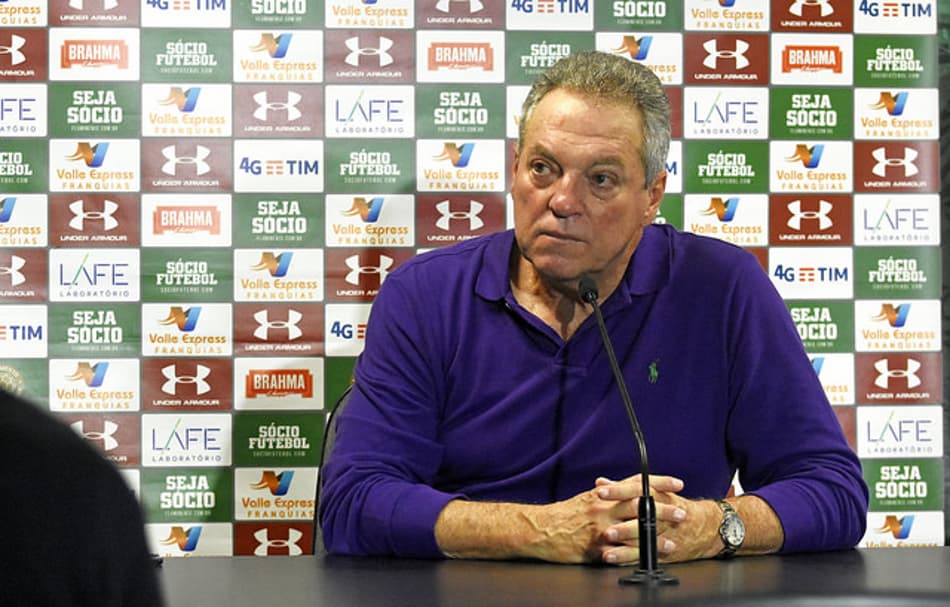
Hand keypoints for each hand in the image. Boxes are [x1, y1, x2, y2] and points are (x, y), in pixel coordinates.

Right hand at [511, 473, 681, 563]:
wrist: (539, 529)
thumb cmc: (562, 515)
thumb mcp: (584, 499)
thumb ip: (604, 495)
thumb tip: (618, 488)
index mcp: (602, 495)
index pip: (635, 484)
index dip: (658, 483)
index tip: (677, 484)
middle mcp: (603, 509)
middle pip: (639, 506)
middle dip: (663, 509)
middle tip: (682, 512)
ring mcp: (600, 529)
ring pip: (633, 530)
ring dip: (655, 535)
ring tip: (673, 540)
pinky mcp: (595, 548)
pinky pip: (619, 552)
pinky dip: (637, 555)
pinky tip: (649, 558)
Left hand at [595, 476, 721, 563]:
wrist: (705, 526)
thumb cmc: (674, 506)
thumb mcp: (654, 492)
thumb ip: (624, 487)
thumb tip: (601, 482)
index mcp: (655, 497)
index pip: (635, 491)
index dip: (617, 491)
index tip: (600, 491)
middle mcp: (658, 515)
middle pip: (638, 517)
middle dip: (621, 524)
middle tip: (605, 529)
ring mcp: (661, 534)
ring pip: (641, 539)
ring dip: (624, 545)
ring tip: (607, 549)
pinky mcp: (662, 550)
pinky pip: (644, 555)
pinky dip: (628, 558)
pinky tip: (614, 559)